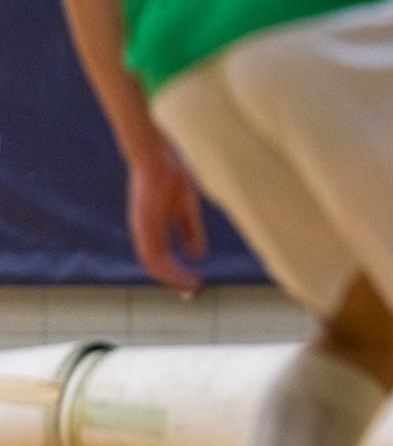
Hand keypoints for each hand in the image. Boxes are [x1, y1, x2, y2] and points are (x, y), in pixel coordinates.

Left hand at [127, 145, 205, 294]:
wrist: (155, 157)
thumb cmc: (170, 175)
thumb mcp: (187, 208)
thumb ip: (190, 231)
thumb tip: (197, 254)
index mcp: (151, 227)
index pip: (160, 257)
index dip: (175, 271)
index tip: (194, 281)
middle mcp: (143, 231)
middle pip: (155, 264)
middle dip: (174, 279)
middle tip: (193, 289)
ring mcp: (142, 229)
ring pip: (153, 263)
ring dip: (173, 277)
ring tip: (192, 285)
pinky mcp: (144, 225)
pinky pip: (154, 255)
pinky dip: (169, 268)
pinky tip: (185, 272)